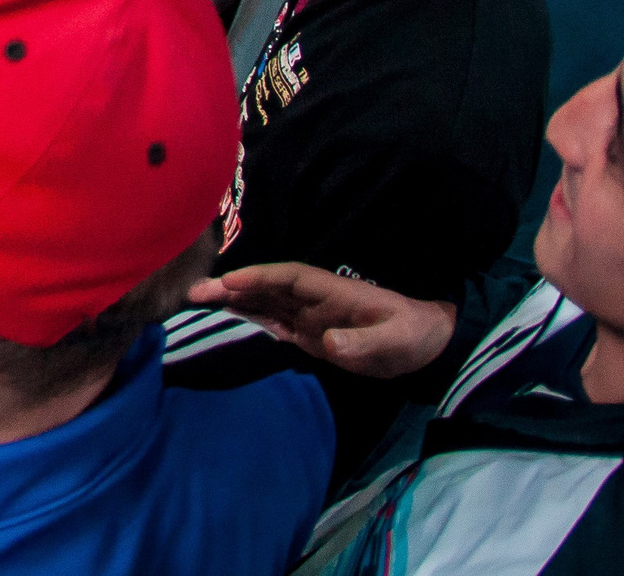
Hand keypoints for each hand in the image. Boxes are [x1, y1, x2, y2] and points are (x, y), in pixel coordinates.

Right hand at [187, 262, 455, 379]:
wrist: (428, 347)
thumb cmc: (412, 336)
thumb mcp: (393, 341)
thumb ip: (362, 342)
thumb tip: (328, 343)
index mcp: (331, 291)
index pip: (288, 278)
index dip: (258, 277)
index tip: (229, 282)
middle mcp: (314, 299)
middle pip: (267, 287)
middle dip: (232, 287)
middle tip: (195, 292)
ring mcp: (310, 316)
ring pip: (264, 303)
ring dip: (234, 302)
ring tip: (198, 304)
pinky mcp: (310, 335)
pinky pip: (273, 323)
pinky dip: (249, 320)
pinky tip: (226, 323)